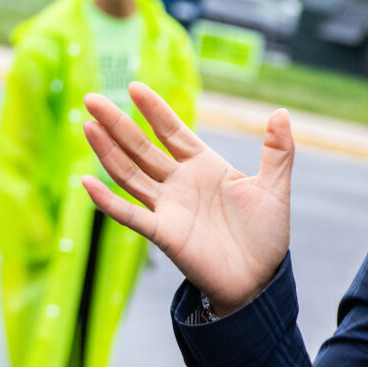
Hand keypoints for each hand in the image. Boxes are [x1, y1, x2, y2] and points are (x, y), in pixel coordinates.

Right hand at [80, 82, 293, 314]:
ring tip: (88, 126)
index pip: (172, 132)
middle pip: (142, 148)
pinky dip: (108, 201)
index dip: (154, 110)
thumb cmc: (267, 235)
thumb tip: (280, 111)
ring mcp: (169, 208)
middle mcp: (180, 184)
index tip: (135, 87)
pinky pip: (131, 215)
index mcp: (204, 167)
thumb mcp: (275, 188)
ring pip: (130, 175)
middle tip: (92, 98)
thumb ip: (278, 151)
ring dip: (107, 152)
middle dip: (117, 124)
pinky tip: (87, 183)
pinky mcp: (164, 234)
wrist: (261, 279)